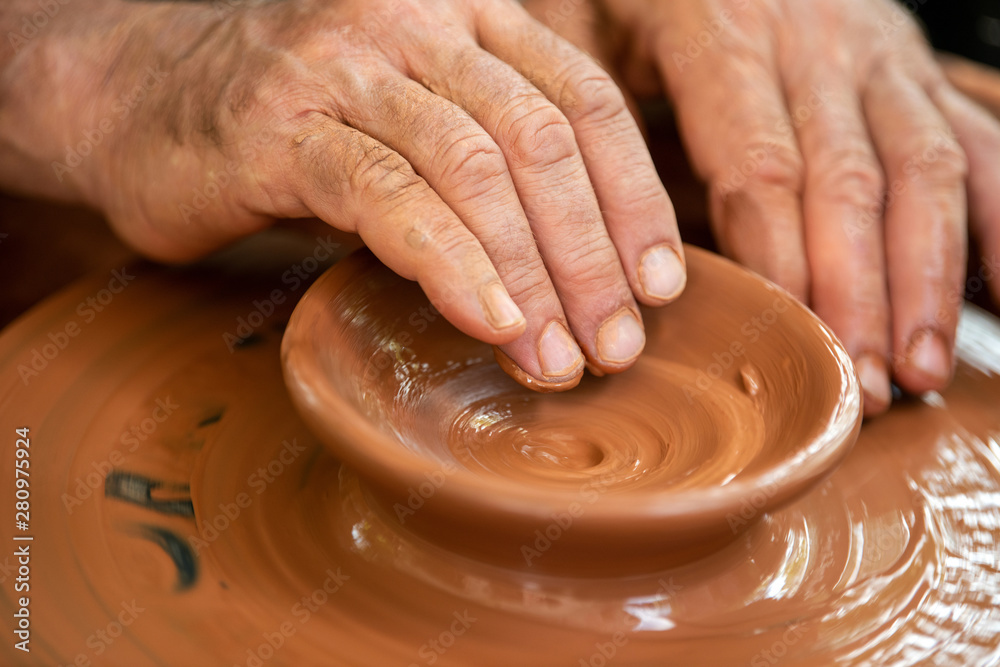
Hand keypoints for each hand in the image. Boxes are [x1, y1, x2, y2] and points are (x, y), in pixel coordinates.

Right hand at [0, 0, 685, 389]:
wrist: (139, 97)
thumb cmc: (298, 126)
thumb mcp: (413, 123)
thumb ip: (491, 161)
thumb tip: (591, 266)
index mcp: (467, 13)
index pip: (585, 102)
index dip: (635, 200)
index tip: (662, 288)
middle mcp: (415, 20)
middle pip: (542, 141)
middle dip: (591, 256)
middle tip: (615, 346)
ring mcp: (344, 64)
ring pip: (476, 170)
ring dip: (532, 277)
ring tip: (560, 360)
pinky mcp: (281, 126)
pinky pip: (390, 199)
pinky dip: (452, 267)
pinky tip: (491, 326)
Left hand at [530, 0, 999, 413]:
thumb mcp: (584, 31)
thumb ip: (588, 125)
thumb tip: (594, 248)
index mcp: (718, 33)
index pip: (759, 166)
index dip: (782, 263)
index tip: (793, 342)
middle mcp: (812, 41)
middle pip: (850, 182)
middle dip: (860, 295)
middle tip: (862, 387)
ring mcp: (876, 52)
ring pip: (922, 170)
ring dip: (927, 277)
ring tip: (917, 370)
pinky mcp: (914, 67)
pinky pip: (975, 141)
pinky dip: (994, 219)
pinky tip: (993, 294)